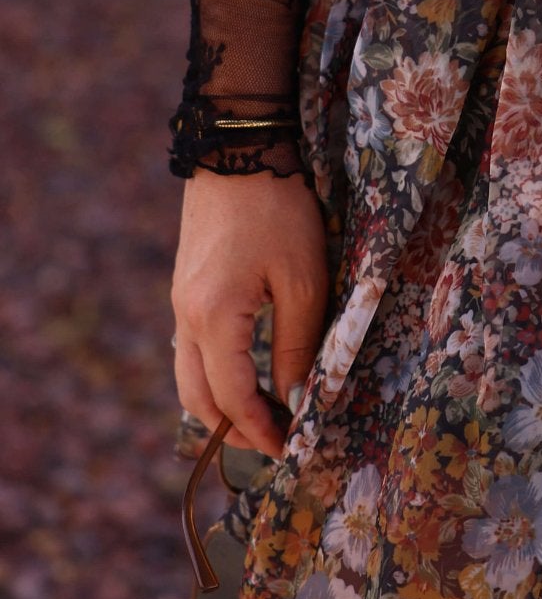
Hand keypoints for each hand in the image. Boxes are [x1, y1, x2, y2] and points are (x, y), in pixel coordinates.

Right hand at [172, 169, 328, 458]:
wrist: (239, 149)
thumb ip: (298, 343)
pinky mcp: (186, 287)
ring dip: (221, 405)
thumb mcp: (303, 277)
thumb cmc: (279, 209)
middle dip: (235, 429)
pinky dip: (213, 375)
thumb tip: (296, 398)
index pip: (233, 397)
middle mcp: (186, 316)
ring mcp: (180, 301)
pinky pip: (191, 349)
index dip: (261, 430)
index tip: (292, 450)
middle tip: (278, 442)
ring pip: (189, 377)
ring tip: (264, 416)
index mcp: (213, 317)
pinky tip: (245, 374)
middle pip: (199, 399)